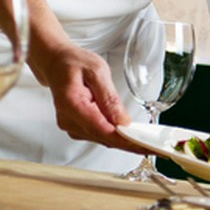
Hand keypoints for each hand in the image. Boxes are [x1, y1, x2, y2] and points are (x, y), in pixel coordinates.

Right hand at [0, 0, 144, 152]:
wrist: (56, 62)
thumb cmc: (74, 63)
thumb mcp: (97, 71)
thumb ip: (109, 98)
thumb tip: (123, 121)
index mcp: (72, 105)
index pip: (102, 131)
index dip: (125, 141)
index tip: (144, 146)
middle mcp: (68, 120)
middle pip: (103, 138)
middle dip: (129, 143)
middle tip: (154, 146)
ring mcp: (70, 126)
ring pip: (102, 138)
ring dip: (123, 140)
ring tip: (145, 140)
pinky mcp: (76, 127)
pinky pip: (98, 134)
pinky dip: (114, 134)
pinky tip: (128, 132)